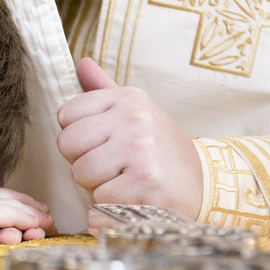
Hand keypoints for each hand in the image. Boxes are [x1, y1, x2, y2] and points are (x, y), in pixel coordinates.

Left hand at [57, 57, 203, 219]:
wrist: (203, 184)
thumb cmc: (160, 150)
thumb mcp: (137, 111)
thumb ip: (103, 89)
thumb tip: (82, 63)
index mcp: (128, 97)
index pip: (66, 115)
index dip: (79, 137)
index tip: (103, 143)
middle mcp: (135, 119)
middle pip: (67, 144)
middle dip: (83, 161)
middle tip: (113, 166)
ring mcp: (141, 150)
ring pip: (81, 173)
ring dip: (97, 185)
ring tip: (125, 181)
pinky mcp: (146, 183)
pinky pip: (98, 199)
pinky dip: (110, 207)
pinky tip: (134, 198)